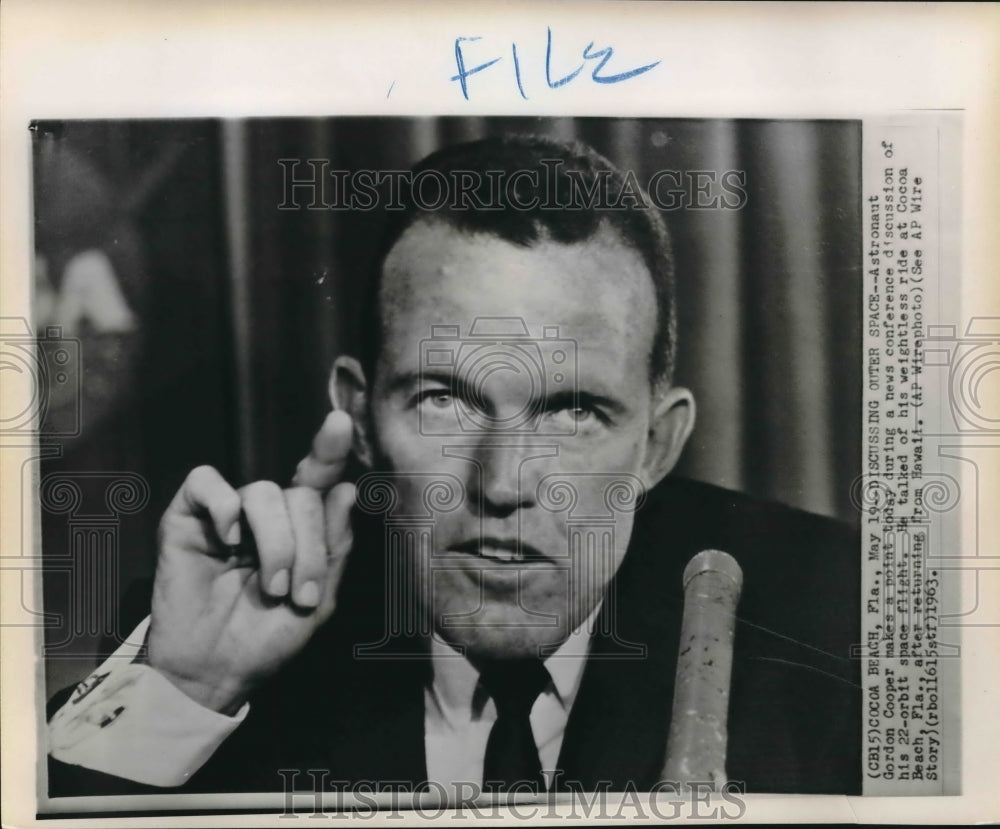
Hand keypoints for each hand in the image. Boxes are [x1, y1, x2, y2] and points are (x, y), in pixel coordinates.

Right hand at [146, 410, 356, 713]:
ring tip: (273, 587)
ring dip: (276, 543)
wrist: (216, 673)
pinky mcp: (188, 517)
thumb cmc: (267, 638)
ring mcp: (227, 513)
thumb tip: (345, 489)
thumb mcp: (319, 598)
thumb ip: (333, 546)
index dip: (329, 449)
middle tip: (298, 595)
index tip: (339, 423)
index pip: (317, 479)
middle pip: (301, 494)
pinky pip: (208, 483)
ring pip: (263, 493)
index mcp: (300, 528)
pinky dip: (224, 507)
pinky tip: (229, 541)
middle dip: (308, 546)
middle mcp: (267, 513)